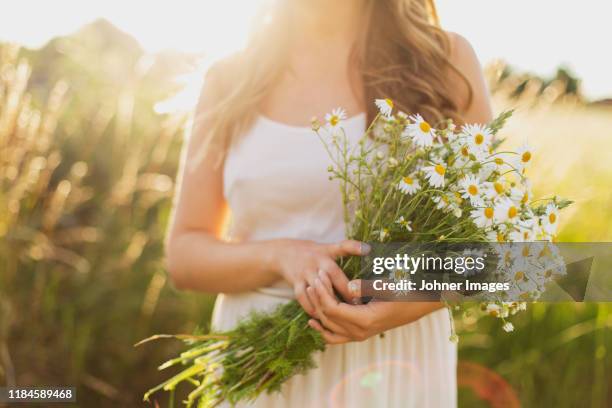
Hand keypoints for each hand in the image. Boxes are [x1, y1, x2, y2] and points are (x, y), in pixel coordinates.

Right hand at [272, 239, 369, 315]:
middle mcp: (316, 262)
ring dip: (328, 302)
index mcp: (327, 253)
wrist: (284, 253)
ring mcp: (304, 272)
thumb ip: (348, 248)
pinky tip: (321, 317)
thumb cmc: (314, 252)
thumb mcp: (329, 247)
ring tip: (340, 315)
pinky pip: (302, 297)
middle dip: (346, 291)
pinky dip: (311, 307)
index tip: (368, 260)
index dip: (355, 250)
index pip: (343, 249)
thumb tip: (369, 248)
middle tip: (359, 304)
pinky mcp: (295, 282)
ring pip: (317, 289)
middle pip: (332, 276)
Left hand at [307, 278, 442, 343]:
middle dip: (317, 296)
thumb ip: (368, 287)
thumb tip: (349, 287)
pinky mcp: (360, 334)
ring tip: (311, 290)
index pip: (332, 308)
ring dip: (317, 309)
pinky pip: (335, 337)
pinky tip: (312, 322)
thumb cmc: (405, 291)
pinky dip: (323, 330)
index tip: (319, 274)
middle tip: (314, 277)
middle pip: (327, 317)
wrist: (420, 304)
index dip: (322, 292)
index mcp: (365, 319)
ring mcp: (360, 335)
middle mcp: (360, 331)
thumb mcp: (388, 286)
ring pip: (329, 327)